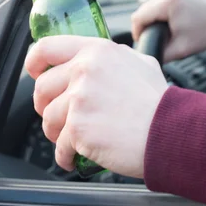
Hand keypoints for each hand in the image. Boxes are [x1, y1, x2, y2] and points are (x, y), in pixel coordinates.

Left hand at [25, 35, 167, 178]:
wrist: (171, 132)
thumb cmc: (160, 103)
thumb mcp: (140, 64)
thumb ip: (114, 59)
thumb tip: (101, 62)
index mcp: (96, 51)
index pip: (47, 47)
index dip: (35, 62)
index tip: (35, 72)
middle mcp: (84, 70)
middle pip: (42, 87)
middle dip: (45, 106)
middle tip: (58, 116)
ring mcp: (79, 99)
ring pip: (48, 118)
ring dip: (56, 133)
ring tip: (71, 140)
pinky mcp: (78, 128)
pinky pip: (59, 145)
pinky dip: (64, 155)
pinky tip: (74, 157)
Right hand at [131, 0, 205, 61]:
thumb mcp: (180, 50)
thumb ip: (159, 53)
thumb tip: (144, 55)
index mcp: (168, 3)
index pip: (138, 18)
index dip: (137, 33)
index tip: (145, 42)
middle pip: (141, 11)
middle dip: (145, 26)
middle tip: (158, 39)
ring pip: (147, 6)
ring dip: (151, 20)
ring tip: (164, 31)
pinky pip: (155, 2)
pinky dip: (157, 13)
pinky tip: (167, 22)